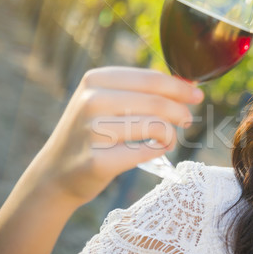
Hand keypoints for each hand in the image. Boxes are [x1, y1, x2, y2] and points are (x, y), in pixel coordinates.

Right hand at [28, 66, 202, 204]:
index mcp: (95, 80)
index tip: (197, 95)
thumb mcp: (106, 102)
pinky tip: (155, 151)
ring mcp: (92, 131)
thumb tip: (188, 84)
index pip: (151, 79)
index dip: (180, 88)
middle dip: (181, 112)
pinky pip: (146, 152)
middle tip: (187, 121)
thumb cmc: (92, 134)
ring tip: (167, 141)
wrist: (55, 174)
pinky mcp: (98, 160)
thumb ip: (141, 91)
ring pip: (156, 126)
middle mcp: (91, 101)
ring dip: (170, 136)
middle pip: (157, 102)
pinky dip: (158, 151)